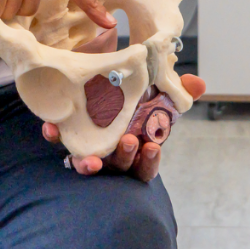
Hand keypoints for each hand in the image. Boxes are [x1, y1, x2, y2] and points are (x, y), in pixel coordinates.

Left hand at [42, 73, 206, 181]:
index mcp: (135, 150)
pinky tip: (51, 128)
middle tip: (128, 140)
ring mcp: (89, 150)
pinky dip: (56, 137)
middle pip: (119, 166)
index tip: (152, 148)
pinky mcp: (67, 138)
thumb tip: (198, 83)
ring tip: (92, 159)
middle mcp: (112, 156)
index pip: (145, 166)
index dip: (148, 161)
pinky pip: (60, 142)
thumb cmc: (134, 103)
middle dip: (124, 156)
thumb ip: (178, 92)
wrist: (99, 89)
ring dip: (90, 163)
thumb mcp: (156, 98)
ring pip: (88, 164)